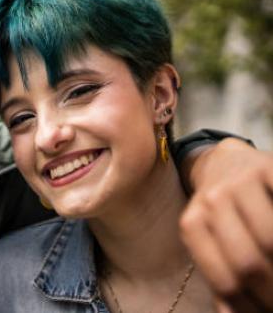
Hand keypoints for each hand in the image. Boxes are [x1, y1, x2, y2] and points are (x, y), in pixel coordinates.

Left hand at [179, 138, 272, 311]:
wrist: (228, 162)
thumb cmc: (225, 212)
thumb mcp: (213, 240)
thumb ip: (222, 274)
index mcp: (193, 224)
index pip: (225, 280)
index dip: (251, 307)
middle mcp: (211, 200)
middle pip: (248, 263)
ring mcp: (239, 182)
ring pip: (270, 239)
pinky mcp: (267, 167)